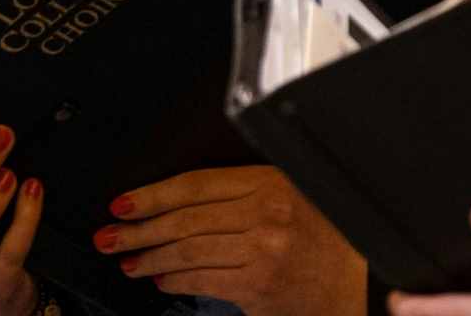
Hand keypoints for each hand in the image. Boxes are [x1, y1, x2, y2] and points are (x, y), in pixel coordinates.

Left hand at [101, 165, 364, 315]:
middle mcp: (266, 215)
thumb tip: (183, 201)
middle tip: (110, 235)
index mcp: (272, 183)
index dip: (153, 194)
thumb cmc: (330, 242)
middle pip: (185, 218)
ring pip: (188, 251)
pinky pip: (202, 281)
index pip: (196, 185)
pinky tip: (161, 279)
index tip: (124, 203)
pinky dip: (175, 280)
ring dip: (150, 257)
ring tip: (129, 260)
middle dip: (138, 229)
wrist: (360, 286)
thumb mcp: (296, 196)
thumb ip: (248, 191)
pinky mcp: (258, 287)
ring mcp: (262, 253)